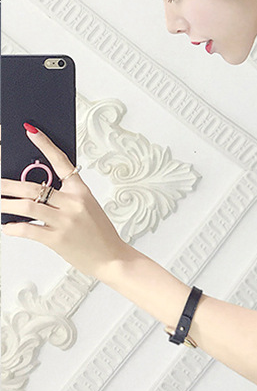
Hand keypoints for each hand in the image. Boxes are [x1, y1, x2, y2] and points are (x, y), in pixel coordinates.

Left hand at [1, 124, 126, 278]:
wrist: (111, 258)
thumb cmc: (98, 233)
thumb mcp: (87, 208)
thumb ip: (63, 198)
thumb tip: (34, 191)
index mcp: (82, 191)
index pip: (61, 162)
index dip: (45, 145)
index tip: (31, 131)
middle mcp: (74, 203)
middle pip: (33, 187)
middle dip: (7, 184)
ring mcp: (65, 221)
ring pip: (26, 206)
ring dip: (4, 204)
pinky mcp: (57, 239)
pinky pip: (27, 230)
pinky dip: (12, 227)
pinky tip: (6, 226)